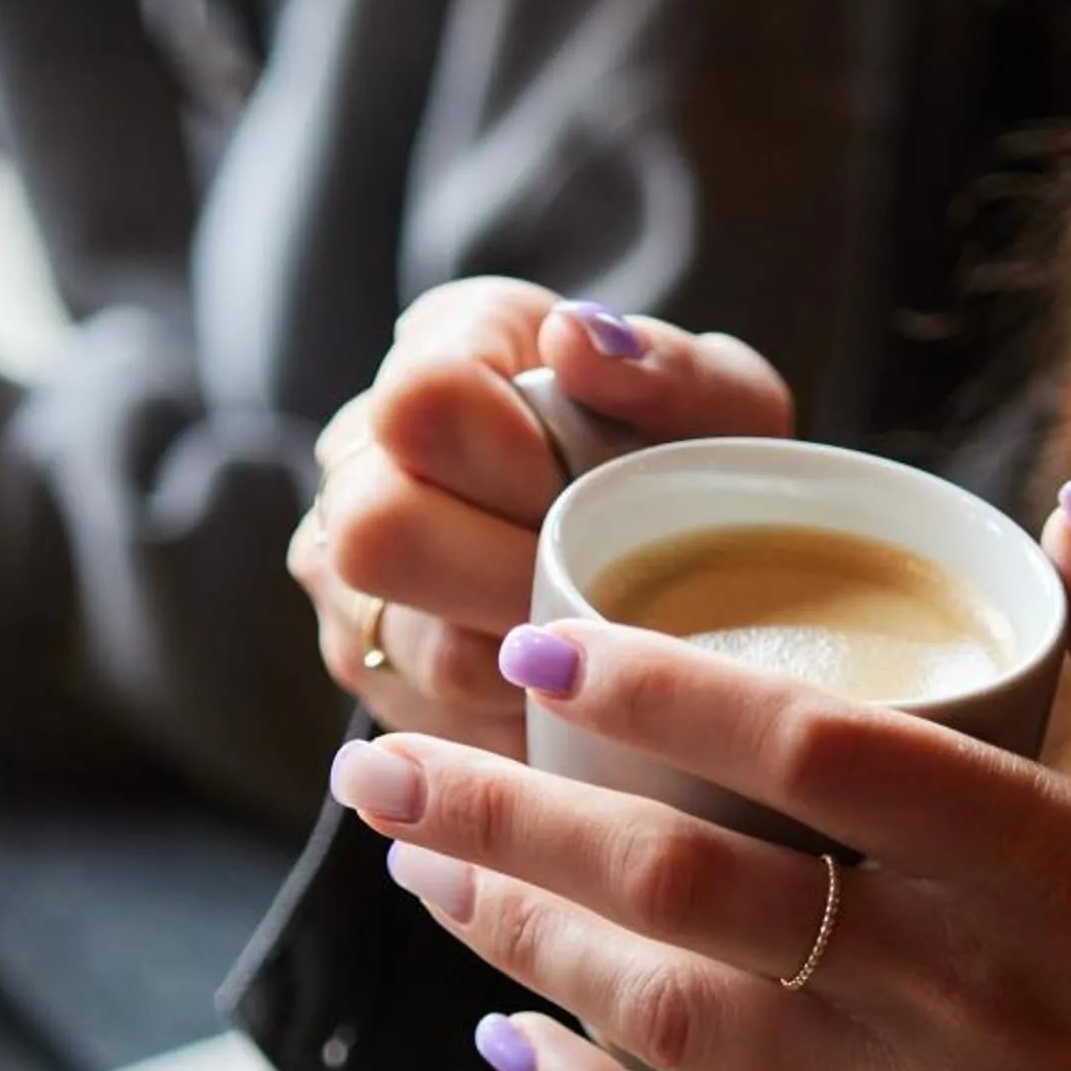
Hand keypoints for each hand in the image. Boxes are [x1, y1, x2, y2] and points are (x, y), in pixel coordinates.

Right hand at [289, 282, 792, 756]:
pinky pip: (443, 729)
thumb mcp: (722, 408)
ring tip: (594, 628)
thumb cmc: (687, 470)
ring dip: (531, 655)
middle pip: (377, 533)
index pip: (422, 403)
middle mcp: (359, 461)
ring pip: (419, 649)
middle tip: (586, 574)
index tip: (575, 479)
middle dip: (508, 571)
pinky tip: (572, 691)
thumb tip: (577, 341)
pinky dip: (526, 718)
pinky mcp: (374, 683)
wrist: (669, 561)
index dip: (510, 458)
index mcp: (439, 354)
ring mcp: (348, 580)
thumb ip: (670, 366)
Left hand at [326, 485, 1070, 1070]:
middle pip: (677, 878)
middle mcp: (954, 984)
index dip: (653, 684)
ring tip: (415, 872)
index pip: (810, 750)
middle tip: (382, 762)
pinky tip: (511, 1045)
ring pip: (659, 1014)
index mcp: (1051, 862)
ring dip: (515, 939)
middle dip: (501, 814)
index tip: (535, 635)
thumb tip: (1065, 506)